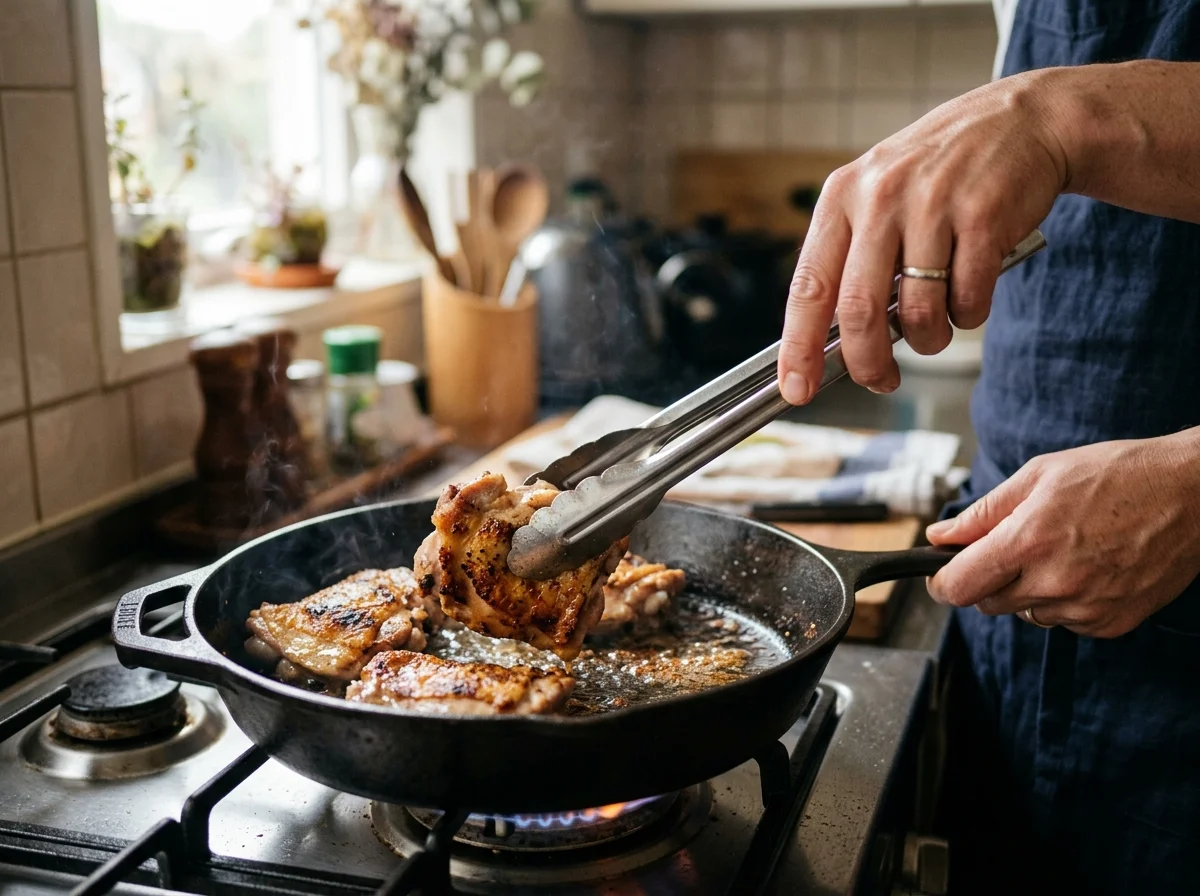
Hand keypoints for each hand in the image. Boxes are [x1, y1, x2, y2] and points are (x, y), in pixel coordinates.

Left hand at [778, 69, 1069, 404]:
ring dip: (928, 340)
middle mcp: (881, 197)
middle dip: (868, 362)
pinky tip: (970, 295)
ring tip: (937, 329)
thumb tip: (829, 342)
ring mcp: (932, 205)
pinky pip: (967, 299)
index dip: (799, 347)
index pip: (808, 287)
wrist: (1023, 120)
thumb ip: (852, 258)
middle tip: (880, 381)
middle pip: (859, 311)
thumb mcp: (878, 196)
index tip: (797, 388)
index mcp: (842, 197)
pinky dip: (968, 315)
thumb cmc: (941, 174)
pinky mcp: (983, 216)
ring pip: (917, 313)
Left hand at [925, 432, 1199, 637]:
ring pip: (1026, 614)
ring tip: (1060, 550)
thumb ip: (983, 513)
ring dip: (1027, 590)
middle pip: (987, 603)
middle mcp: (1055, 582)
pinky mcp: (1111, 623)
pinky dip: (1064, 601)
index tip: (940, 572)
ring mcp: (1085, 608)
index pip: (958, 586)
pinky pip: (1064, 622)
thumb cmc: (1117, 475)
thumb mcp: (1039, 475)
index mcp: (1029, 541)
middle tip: (1014, 546)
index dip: (941, 581)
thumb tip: (939, 536)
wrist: (1192, 494)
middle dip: (987, 578)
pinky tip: (1086, 567)